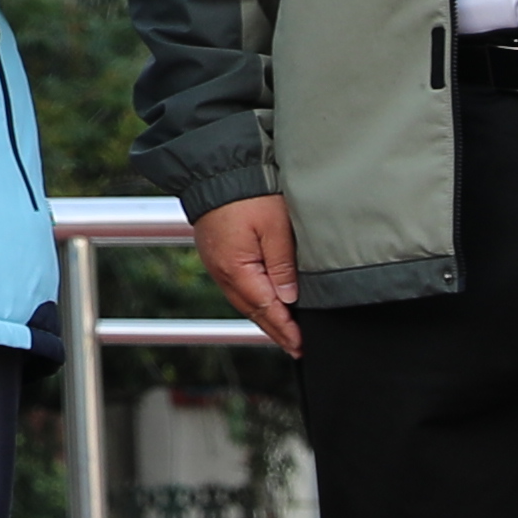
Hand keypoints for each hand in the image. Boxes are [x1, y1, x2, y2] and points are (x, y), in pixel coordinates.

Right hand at [192, 192, 299, 353]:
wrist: (215, 170)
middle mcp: (222, 272)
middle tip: (295, 347)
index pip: (267, 309)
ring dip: (264, 318)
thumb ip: (283, 265)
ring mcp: (216, 265)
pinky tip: (263, 304)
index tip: (301, 344)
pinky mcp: (217, 256)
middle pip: (253, 310)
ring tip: (283, 332)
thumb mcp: (275, 226)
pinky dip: (253, 301)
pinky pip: (237, 288)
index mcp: (237, 269)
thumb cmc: (247, 193)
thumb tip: (288, 298)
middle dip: (275, 330)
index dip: (286, 329)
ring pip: (244, 302)